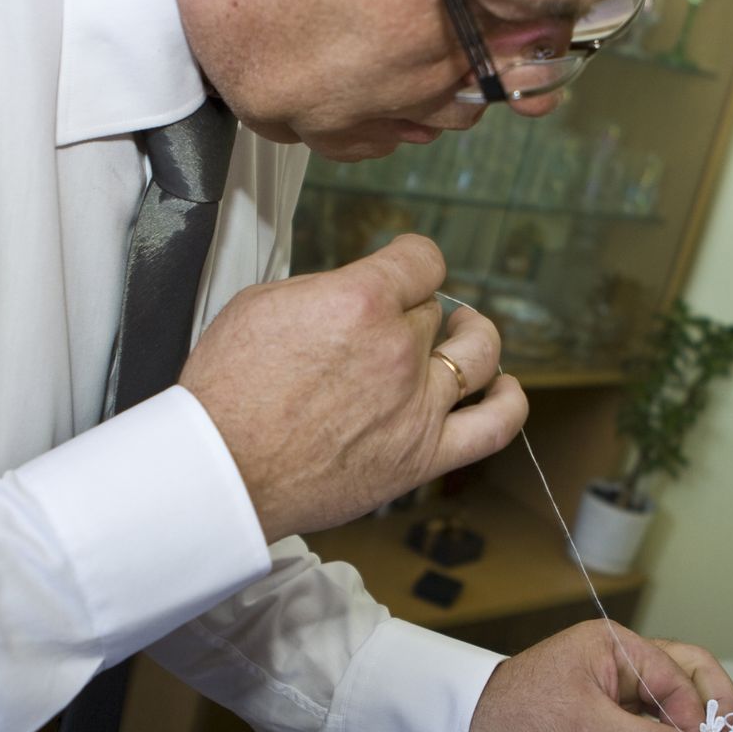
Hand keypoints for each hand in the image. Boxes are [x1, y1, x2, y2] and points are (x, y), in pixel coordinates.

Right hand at [180, 235, 527, 541]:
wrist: (222, 470)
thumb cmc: (228, 392)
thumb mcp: (264, 304)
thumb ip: (326, 290)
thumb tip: (356, 293)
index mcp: (362, 302)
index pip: (423, 261)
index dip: (413, 261)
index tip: (405, 269)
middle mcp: (399, 350)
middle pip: (432, 312)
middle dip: (409, 314)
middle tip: (381, 332)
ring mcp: (417, 406)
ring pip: (476, 355)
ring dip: (472, 340)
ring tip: (464, 338)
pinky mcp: (422, 456)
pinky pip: (494, 426)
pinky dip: (510, 402)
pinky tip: (505, 389)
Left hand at [465, 620, 732, 731]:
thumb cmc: (512, 715)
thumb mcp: (581, 728)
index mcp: (615, 646)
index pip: (677, 675)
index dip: (694, 717)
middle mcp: (620, 664)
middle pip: (685, 680)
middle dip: (706, 717)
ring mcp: (615, 695)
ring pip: (670, 715)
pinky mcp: (607, 725)